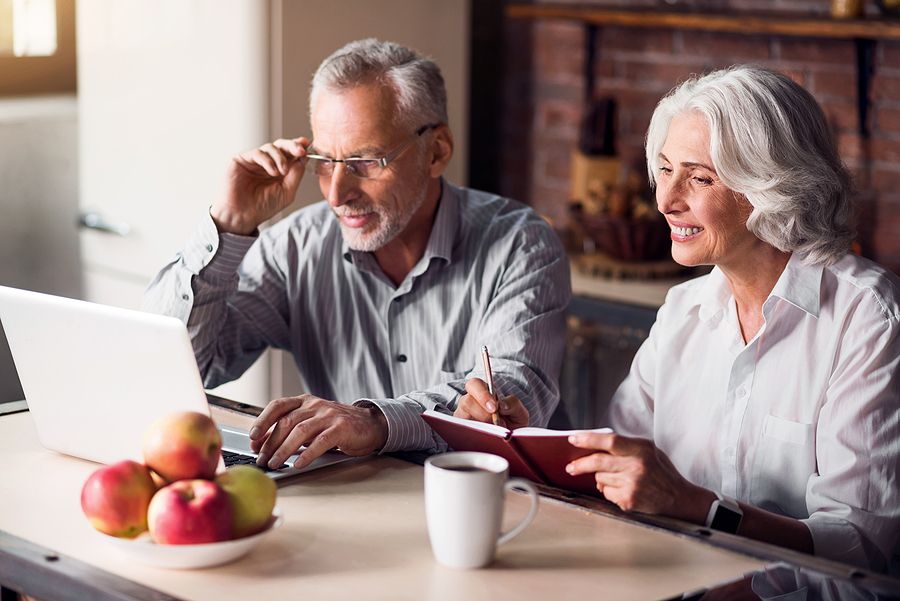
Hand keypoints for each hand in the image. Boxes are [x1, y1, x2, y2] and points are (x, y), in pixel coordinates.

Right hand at [211, 137, 308, 234]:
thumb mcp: (287, 192)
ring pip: (270, 147)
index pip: (289, 153)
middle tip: (300, 151)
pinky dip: (268, 161)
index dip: (298, 146)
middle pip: (281, 145)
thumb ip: (296, 175)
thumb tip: (304, 158)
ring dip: (280, 157)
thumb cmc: (263, 207)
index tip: (306, 146)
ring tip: (283, 171)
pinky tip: (273, 172)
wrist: (242, 216)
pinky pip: (257, 153)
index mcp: (278, 169)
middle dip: (292, 146)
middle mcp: (266, 163)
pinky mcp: (240, 159)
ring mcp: (253, 160)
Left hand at [247, 394, 387, 469]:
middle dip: (270, 443)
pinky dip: (307, 454)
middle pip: (286, 422)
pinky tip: (299, 464)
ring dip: (284, 450)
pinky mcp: (341, 428)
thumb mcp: (310, 424)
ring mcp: (328, 415)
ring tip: (275, 463)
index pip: (278, 406)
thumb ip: (288, 430)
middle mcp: (315, 405)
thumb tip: (259, 443)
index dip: (263, 420)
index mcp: (305, 402)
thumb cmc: (336, 426)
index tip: (252, 437)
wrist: (369, 424)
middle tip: (262, 459)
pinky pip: (320, 442)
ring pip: (300, 431)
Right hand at [453, 378, 528, 429]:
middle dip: (482, 414)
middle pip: (466, 402)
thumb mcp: (519, 411)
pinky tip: (486, 436)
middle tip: (497, 423)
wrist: (510, 439)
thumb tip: (501, 405)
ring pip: (463, 417)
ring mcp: (463, 416)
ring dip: (482, 425)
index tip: (494, 408)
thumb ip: (513, 404)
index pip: (474, 384)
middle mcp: (470, 402)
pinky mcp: (461, 430)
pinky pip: (463, 431)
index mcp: (483, 391)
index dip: (482, 395)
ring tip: (495, 430)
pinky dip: (477, 434)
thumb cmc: (513, 422)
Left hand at [566, 431, 711, 520]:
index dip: (588, 439)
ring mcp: (632, 484)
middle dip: (579, 464)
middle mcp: (636, 466)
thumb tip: (594, 446)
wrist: (679, 498)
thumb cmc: (661, 472)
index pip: (609, 441)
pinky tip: (622, 490)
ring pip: (600, 478)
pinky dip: (608, 491)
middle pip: (598, 462)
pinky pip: (606, 493)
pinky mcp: (629, 500)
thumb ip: (625, 447)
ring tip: (615, 479)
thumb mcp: (648, 450)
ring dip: (600, 478)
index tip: (573, 439)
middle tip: (570, 467)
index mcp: (641, 449)